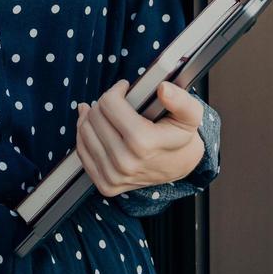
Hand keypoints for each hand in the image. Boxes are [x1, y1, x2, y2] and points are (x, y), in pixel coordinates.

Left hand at [75, 79, 205, 197]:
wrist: (180, 166)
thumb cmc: (181, 136)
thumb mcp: (190, 114)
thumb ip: (180, 99)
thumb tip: (163, 89)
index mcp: (143, 143)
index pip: (109, 104)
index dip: (116, 90)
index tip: (125, 88)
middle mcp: (125, 162)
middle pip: (95, 116)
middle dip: (104, 102)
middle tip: (117, 101)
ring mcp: (113, 176)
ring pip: (84, 132)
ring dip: (92, 116)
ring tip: (106, 112)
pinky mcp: (105, 185)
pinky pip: (82, 152)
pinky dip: (85, 135)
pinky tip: (96, 126)